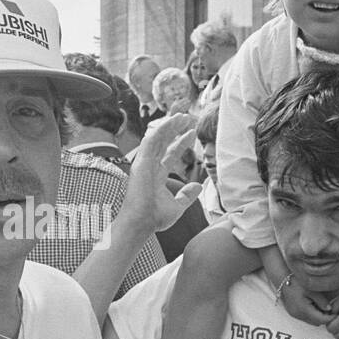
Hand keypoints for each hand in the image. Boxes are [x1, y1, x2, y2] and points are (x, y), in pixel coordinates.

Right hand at [122, 114, 202, 232]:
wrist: (142, 223)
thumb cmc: (155, 217)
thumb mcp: (178, 206)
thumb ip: (187, 195)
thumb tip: (198, 185)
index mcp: (156, 176)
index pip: (170, 154)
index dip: (181, 143)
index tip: (192, 133)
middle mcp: (149, 167)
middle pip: (163, 143)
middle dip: (174, 129)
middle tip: (186, 118)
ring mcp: (144, 164)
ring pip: (156, 138)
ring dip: (168, 126)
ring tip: (180, 116)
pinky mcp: (140, 162)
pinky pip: (150, 141)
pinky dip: (159, 130)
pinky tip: (170, 122)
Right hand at [278, 276, 336, 326]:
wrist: (282, 280)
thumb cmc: (297, 283)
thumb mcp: (312, 290)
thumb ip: (322, 301)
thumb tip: (329, 309)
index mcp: (304, 310)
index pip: (321, 320)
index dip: (330, 318)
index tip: (337, 313)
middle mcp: (298, 315)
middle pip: (316, 322)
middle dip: (324, 318)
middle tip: (332, 310)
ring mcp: (295, 315)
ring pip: (311, 321)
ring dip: (318, 317)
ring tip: (323, 307)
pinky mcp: (293, 313)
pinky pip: (305, 318)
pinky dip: (312, 315)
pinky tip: (314, 306)